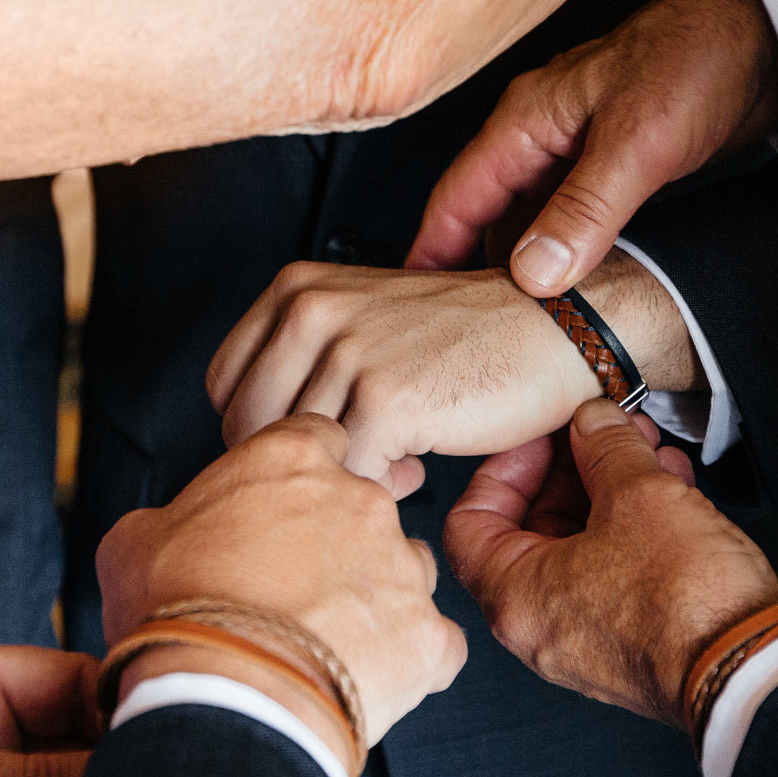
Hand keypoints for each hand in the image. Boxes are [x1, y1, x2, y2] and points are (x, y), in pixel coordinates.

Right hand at [96, 415, 466, 751]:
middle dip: (337, 542)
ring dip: (376, 598)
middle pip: (365, 506)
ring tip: (328, 642)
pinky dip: (410, 660)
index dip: (300, 477)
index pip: (318, 438)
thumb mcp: (133, 543)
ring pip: (405, 570)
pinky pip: (435, 643)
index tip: (283, 509)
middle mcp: (359, 500)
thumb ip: (169, 520)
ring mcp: (401, 568)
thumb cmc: (170, 616)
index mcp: (290, 461)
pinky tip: (370, 680)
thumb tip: (165, 534)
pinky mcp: (427, 637)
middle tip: (293, 589)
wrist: (221, 699)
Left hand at [207, 264, 598, 491]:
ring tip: (391, 458)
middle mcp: (312, 311)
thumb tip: (258, 438)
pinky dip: (380, 486)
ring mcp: (348, 354)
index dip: (261, 430)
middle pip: (248, 429)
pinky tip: (415, 464)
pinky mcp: (386, 400)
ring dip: (344, 474)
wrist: (552, 330)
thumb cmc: (463, 337)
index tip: (308, 442)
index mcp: (296, 290)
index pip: (226, 387)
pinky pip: (351, 475)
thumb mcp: (362, 319)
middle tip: (352, 460)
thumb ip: (303, 361)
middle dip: (297, 463)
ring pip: (299, 457)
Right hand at [411, 0, 777, 295]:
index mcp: (528, 118)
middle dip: (468, 267)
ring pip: (531, 219)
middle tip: (459, 331)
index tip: (406, 303)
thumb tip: (533, 271)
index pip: (457, 195)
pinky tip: (573, 287)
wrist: (770, 35)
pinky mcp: (617, 165)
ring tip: (513, 322)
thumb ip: (585, 208)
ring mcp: (579, 150)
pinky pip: (572, 219)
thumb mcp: (639, 140)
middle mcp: (544, 134)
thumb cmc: (700, 58)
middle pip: (487, 213)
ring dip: (522, 264)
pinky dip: (564, 254)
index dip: (429, 250)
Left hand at [445, 399, 777, 728]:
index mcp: (514, 598)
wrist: (751, 669)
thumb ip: (604, 446)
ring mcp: (585, 640)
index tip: (544, 438)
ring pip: (582, 547)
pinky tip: (674, 487)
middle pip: (531, 531)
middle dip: (574, 470)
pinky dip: (637, 526)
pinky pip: (616, 573)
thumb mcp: (638, 493)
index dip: (503, 468)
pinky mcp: (630, 644)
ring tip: (649, 450)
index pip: (469, 523)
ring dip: (612, 490)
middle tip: (604, 431)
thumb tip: (592, 422)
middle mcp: (539, 628)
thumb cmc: (683, 598)